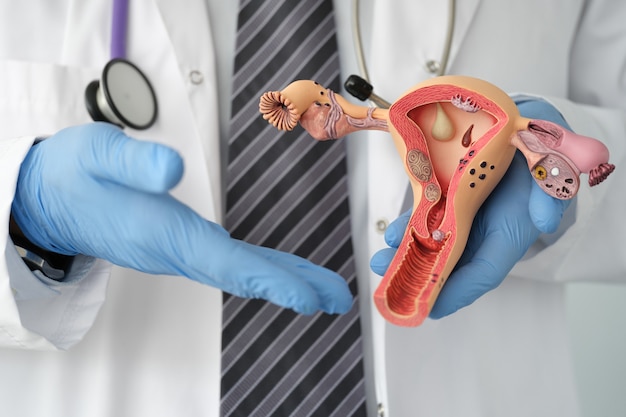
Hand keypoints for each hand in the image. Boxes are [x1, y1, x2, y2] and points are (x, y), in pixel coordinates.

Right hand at [11, 123, 351, 314]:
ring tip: (323, 289)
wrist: (52, 198)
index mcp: (162, 234)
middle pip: (242, 274)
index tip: (309, 298)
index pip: (225, 262)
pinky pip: (228, 261)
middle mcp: (176, 251)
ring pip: (239, 270)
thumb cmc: (76, 176)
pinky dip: (260, 269)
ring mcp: (179, 251)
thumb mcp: (97, 154)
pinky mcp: (180, 245)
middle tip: (337, 299)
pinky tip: (280, 270)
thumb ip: (133, 162)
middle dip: (292, 287)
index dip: (270, 280)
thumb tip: (173, 169)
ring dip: (283, 279)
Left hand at [370, 99, 571, 318]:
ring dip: (408, 254)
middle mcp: (485, 226)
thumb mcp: (557, 163)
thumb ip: (551, 192)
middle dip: (421, 276)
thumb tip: (545, 221)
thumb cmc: (544, 147)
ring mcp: (464, 212)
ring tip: (381, 260)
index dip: (459, 290)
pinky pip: (427, 215)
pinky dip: (409, 226)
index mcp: (512, 227)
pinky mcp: (448, 194)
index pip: (485, 270)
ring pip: (434, 242)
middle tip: (392, 283)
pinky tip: (392, 232)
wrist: (528, 122)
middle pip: (452, 262)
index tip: (432, 308)